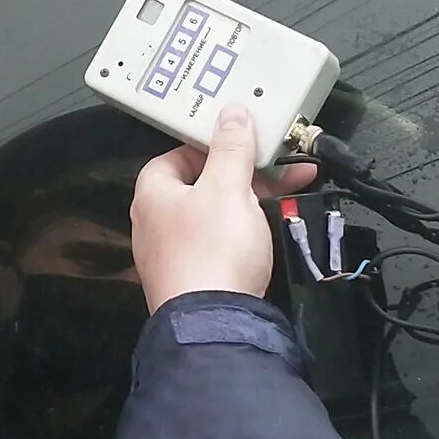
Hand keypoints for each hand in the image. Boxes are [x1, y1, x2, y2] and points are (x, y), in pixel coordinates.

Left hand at [131, 105, 281, 309]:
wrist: (216, 324)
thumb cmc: (212, 253)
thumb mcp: (227, 187)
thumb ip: (231, 148)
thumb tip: (231, 114)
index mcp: (153, 194)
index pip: (176, 154)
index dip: (210, 145)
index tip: (241, 142)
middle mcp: (157, 224)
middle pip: (201, 185)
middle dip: (241, 175)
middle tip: (274, 169)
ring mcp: (175, 255)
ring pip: (216, 215)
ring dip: (249, 203)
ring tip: (285, 195)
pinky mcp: (197, 278)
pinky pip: (223, 244)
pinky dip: (246, 233)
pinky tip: (270, 231)